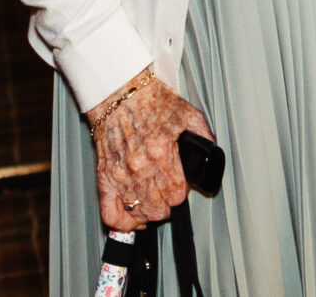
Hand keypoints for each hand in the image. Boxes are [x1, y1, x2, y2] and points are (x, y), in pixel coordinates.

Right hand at [90, 70, 212, 233]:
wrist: (119, 94)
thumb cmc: (150, 102)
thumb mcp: (186, 114)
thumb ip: (203, 135)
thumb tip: (211, 153)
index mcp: (161, 152)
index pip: (178, 194)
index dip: (182, 192)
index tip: (180, 184)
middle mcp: (140, 168)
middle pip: (160, 209)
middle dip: (168, 203)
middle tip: (167, 191)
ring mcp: (121, 176)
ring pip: (141, 214)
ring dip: (150, 212)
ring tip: (154, 201)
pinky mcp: (105, 178)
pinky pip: (111, 214)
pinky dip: (123, 221)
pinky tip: (133, 216)